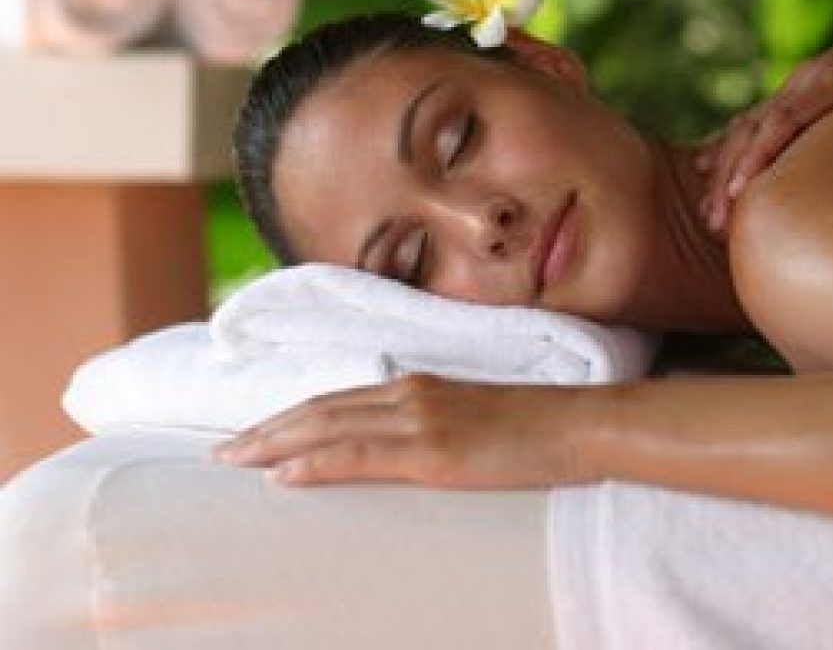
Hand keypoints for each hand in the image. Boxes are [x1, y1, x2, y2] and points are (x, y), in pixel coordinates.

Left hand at [213, 374, 591, 488]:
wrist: (580, 426)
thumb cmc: (538, 429)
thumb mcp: (476, 422)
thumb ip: (437, 428)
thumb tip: (409, 453)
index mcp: (420, 387)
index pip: (339, 400)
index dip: (292, 416)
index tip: (254, 433)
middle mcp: (410, 394)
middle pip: (321, 408)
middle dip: (266, 428)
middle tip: (220, 451)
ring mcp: (420, 420)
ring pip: (327, 426)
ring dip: (274, 443)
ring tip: (233, 459)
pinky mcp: (432, 451)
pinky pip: (358, 456)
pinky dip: (314, 462)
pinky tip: (282, 476)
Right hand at [698, 8, 832, 229]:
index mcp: (832, 75)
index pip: (787, 115)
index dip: (761, 151)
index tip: (741, 187)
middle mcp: (803, 81)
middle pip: (754, 128)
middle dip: (731, 173)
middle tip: (715, 219)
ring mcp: (795, 89)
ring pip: (745, 130)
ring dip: (723, 170)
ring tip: (709, 216)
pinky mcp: (794, 99)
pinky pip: (751, 127)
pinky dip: (727, 152)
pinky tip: (707, 179)